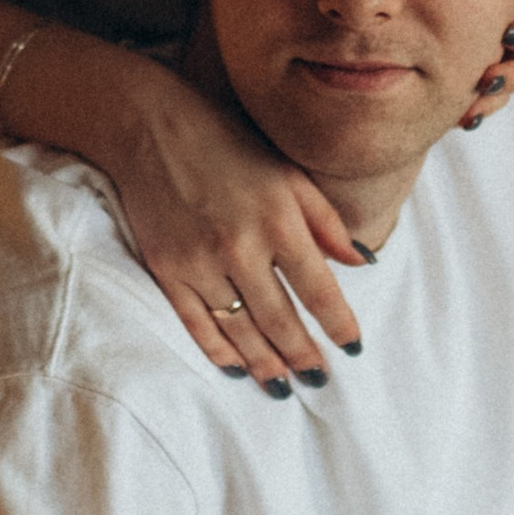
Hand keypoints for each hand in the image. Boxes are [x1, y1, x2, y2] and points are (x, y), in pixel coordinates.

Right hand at [104, 63, 365, 389]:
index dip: (339, 324)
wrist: (149, 126)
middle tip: (319, 381)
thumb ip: (326, 220)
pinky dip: (219, 352)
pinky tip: (238, 369)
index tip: (353, 348)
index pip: (318, 289)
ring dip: (266, 365)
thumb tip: (363, 261)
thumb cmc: (228, 145)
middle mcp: (240, 247)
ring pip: (240, 330)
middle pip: (280, 320)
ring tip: (284, 388)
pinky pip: (196, 325)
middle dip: (303, 357)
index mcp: (278, 220)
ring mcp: (200, 262)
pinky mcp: (167, 270)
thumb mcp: (288, 172)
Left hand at [465, 0, 513, 127]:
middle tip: (487, 76)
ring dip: (491, 100)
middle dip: (511, 78)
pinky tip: (460, 117)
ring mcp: (498, 57)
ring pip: (503, 89)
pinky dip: (471, 107)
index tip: (509, 33)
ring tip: (471, 107)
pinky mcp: (469, 70)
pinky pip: (477, 99)